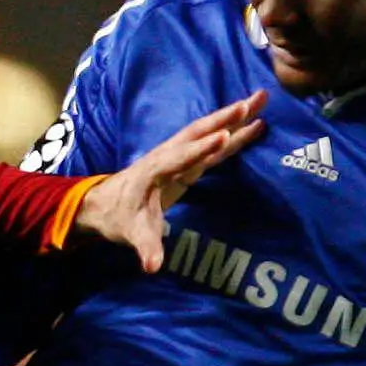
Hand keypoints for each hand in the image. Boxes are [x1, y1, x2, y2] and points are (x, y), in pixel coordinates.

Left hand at [71, 92, 267, 272]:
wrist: (104, 204)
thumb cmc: (119, 217)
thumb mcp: (131, 235)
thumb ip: (145, 248)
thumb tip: (152, 267)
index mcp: (154, 171)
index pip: (181, 158)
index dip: (202, 148)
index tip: (223, 136)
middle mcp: (167, 156)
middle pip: (198, 133)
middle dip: (224, 118)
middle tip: (250, 102)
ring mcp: (177, 154)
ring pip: (208, 130)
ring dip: (233, 116)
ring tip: (261, 99)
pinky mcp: (186, 159)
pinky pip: (212, 142)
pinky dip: (233, 131)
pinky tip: (255, 123)